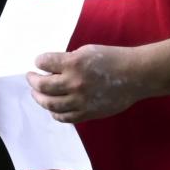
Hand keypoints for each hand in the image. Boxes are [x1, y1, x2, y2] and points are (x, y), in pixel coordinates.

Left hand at [28, 43, 143, 123]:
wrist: (137, 75)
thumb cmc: (114, 59)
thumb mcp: (88, 51)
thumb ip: (68, 60)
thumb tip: (51, 70)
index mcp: (74, 63)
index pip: (44, 62)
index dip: (39, 61)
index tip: (40, 62)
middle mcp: (75, 83)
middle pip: (42, 86)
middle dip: (33, 81)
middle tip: (32, 78)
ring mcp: (81, 100)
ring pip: (50, 104)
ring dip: (40, 98)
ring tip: (39, 94)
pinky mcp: (88, 113)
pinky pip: (64, 117)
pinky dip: (55, 113)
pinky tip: (54, 108)